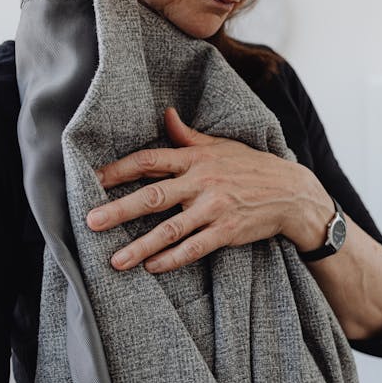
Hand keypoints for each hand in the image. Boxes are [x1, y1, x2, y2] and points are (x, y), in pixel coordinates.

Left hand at [86, 108, 333, 272]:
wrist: (291, 192)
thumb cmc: (251, 166)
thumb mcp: (220, 145)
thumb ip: (188, 136)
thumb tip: (166, 114)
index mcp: (195, 159)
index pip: (149, 161)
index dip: (119, 169)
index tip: (93, 179)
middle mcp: (201, 182)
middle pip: (152, 196)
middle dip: (119, 210)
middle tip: (90, 222)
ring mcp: (213, 208)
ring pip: (170, 230)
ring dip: (140, 246)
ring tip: (115, 261)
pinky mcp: (226, 231)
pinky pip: (194, 248)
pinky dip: (172, 259)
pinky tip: (152, 268)